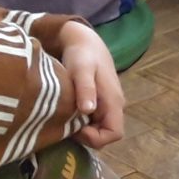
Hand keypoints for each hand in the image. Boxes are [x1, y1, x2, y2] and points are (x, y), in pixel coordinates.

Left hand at [58, 23, 126, 147]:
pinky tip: (66, 111)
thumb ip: (85, 89)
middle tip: (65, 123)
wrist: (84, 41)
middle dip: (85, 136)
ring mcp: (107, 104)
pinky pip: (93, 120)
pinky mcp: (98, 102)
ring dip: (81, 129)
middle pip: (105, 134)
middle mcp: (113, 106)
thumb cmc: (82, 55)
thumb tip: (88, 110)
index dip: (95, 138)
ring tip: (63, 116)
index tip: (75, 128)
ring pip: (98, 128)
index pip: (115, 134)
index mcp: (113, 101)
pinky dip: (79, 121)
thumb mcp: (81, 70)